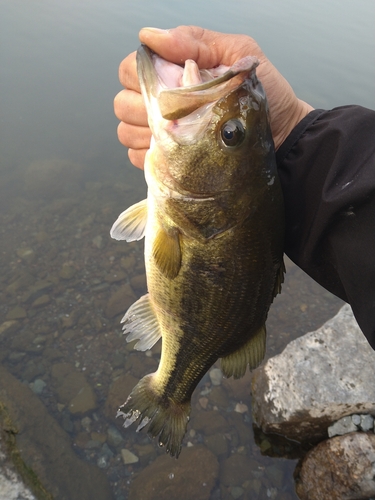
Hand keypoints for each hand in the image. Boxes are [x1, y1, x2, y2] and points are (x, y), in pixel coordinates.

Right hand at [114, 26, 313, 168]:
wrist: (281, 139)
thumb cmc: (264, 97)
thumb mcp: (238, 57)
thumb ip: (197, 40)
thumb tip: (149, 36)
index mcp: (173, 73)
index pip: (130, 70)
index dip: (140, 77)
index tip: (170, 86)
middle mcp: (160, 103)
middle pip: (122, 102)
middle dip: (145, 108)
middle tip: (179, 115)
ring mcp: (160, 134)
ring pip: (125, 130)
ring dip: (147, 133)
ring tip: (181, 136)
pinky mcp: (165, 161)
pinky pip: (136, 157)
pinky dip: (150, 156)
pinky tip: (177, 154)